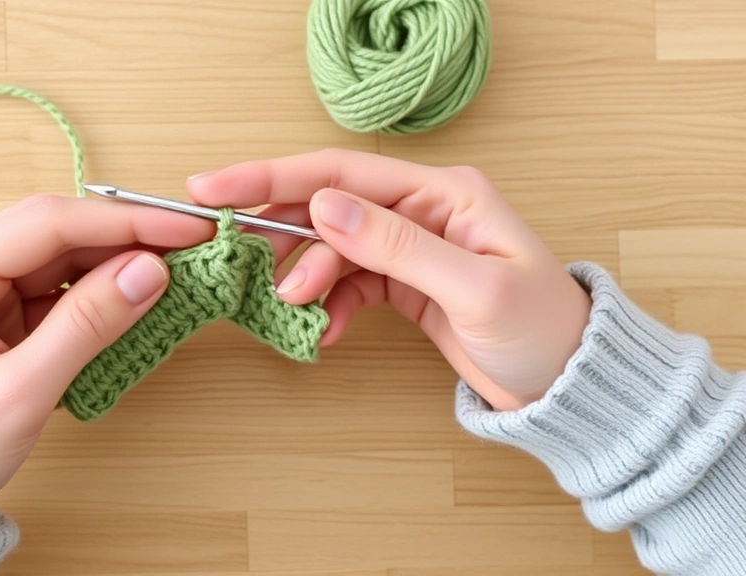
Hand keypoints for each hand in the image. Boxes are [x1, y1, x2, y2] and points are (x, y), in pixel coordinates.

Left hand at [0, 195, 212, 529]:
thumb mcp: (20, 392)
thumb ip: (88, 324)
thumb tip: (150, 271)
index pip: (49, 222)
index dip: (126, 220)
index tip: (189, 227)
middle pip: (56, 230)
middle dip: (126, 237)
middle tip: (194, 247)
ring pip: (59, 257)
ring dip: (115, 264)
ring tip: (176, 273)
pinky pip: (53, 288)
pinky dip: (96, 294)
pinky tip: (134, 300)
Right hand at [187, 149, 590, 411]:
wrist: (567, 384)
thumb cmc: (541, 329)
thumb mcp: (473, 287)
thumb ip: (397, 246)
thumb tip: (324, 207)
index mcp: (443, 192)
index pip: (342, 173)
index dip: (273, 178)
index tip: (214, 188)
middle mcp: (421, 210)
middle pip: (328, 206)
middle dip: (282, 234)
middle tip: (243, 262)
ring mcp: (409, 246)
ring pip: (333, 248)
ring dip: (305, 276)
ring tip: (290, 307)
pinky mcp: (403, 282)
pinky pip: (349, 283)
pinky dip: (329, 305)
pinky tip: (323, 330)